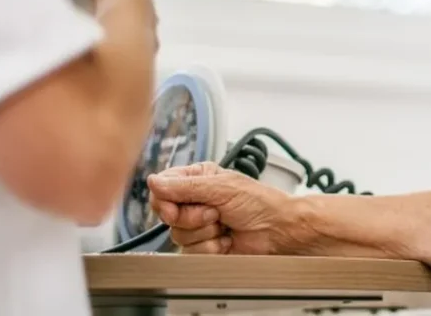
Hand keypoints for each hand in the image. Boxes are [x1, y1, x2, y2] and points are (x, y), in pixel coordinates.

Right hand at [147, 162, 304, 254]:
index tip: (174, 207)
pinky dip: (211, 247)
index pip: (162, 188)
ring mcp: (199, 225)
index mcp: (198, 179)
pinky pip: (191, 252)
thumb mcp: (222, 187)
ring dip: (205, 232)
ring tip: (224, 224)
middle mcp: (195, 201)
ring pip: (178, 235)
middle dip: (193, 217)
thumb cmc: (260, 203)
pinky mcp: (204, 246)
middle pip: (167, 215)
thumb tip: (153, 181)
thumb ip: (185, 186)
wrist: (277, 230)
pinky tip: (226, 239)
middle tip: (215, 213)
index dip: (164, 200)